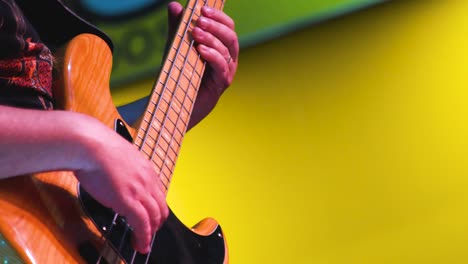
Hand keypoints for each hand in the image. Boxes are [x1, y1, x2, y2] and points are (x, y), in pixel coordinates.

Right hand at [73, 115, 168, 253]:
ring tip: (143, 243)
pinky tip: (140, 244)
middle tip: (148, 233)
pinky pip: (142, 223)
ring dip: (150, 234)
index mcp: (146, 169)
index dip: (155, 209)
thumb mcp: (117, 157)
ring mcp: (139, 190)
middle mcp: (147, 180)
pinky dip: (144, 236)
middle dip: (156, 224)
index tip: (150, 217)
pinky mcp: (128, 200)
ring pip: (155, 217)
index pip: (159, 194)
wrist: (89, 144)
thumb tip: (116, 178)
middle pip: (161, 208)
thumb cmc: (95, 147)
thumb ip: (123, 169)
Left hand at [167, 1, 238, 128]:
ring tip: (195, 33)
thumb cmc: (180, 74)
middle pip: (230, 36)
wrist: (177, 103)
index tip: (202, 8)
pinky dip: (212, 56)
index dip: (218, 16)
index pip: (227, 26)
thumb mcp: (176, 46)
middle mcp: (228, 58)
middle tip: (199, 20)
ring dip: (212, 38)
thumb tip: (174, 5)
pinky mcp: (222, 84)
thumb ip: (176, 27)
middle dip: (216, 25)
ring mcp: (227, 71)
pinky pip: (222, 67)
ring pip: (227, 50)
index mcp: (221, 46)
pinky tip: (200, 50)